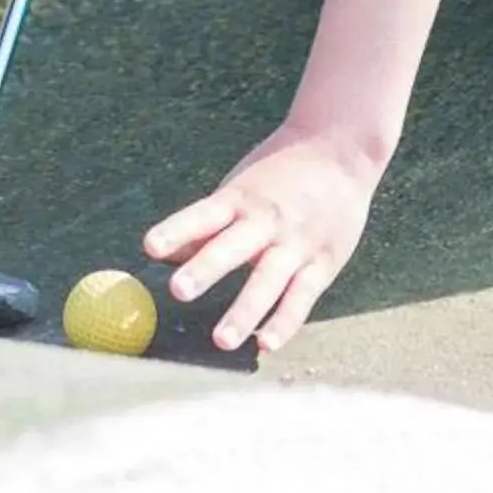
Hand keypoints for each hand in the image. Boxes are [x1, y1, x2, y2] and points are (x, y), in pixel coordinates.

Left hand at [141, 122, 379, 354]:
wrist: (342, 149)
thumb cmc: (280, 174)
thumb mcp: (241, 188)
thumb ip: (207, 225)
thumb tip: (167, 256)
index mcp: (240, 198)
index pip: (203, 214)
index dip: (177, 230)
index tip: (151, 247)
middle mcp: (266, 220)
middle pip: (232, 246)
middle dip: (206, 268)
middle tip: (178, 290)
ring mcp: (296, 243)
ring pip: (268, 280)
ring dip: (245, 311)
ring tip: (222, 340)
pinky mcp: (322, 263)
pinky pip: (301, 297)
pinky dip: (285, 321)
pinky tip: (266, 344)